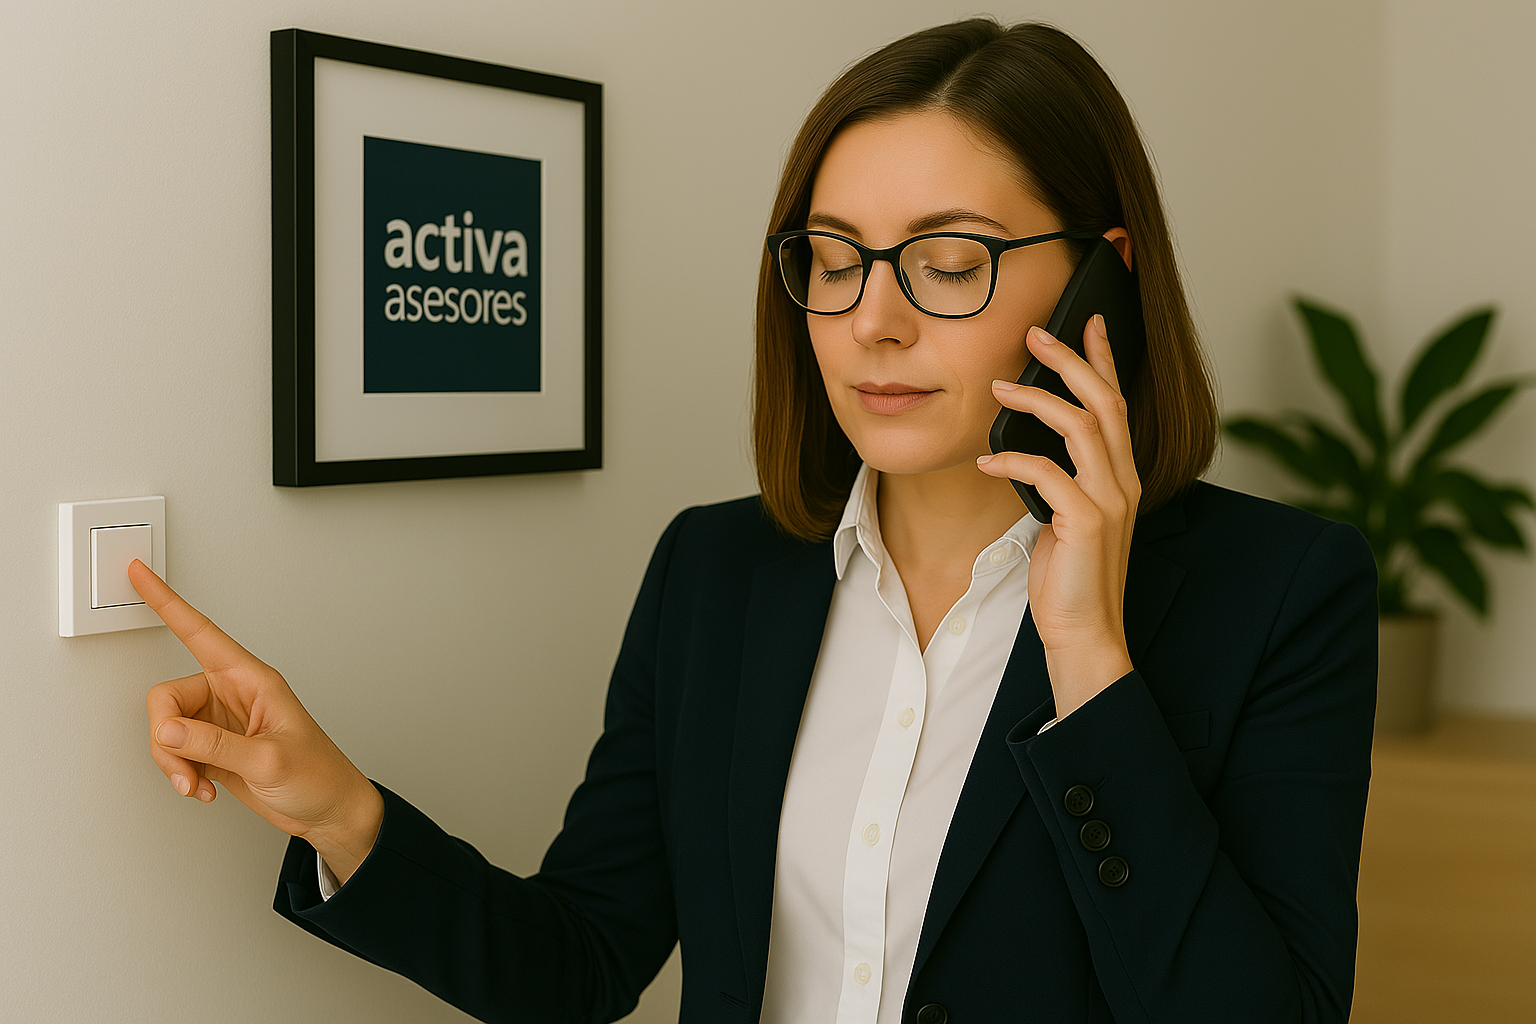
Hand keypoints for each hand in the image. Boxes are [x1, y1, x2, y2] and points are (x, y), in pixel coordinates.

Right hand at [133, 559, 383, 883]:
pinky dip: (182, 773)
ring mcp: (220, 722)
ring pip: (167, 729)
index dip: (167, 602)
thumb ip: (215, 744)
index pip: (199, 632)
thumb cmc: (318, 775)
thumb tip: (168, 730)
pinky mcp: (214, 747)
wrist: (329, 810)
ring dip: (174, 762)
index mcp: (251, 679)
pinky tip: (205, 788)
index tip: (139, 573)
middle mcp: (232, 694)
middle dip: (166, 738)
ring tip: (199, 784)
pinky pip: (176, 752)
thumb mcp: (268, 759)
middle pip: (167, 698)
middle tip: (186, 768)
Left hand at [977, 315, 1140, 716]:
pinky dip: (1013, 461)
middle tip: (1036, 334)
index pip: (1117, 403)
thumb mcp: (1064, 517)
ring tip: (1000, 390)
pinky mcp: (1088, 521)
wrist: (1084, 633)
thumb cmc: (1068, 578)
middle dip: (1071, 360)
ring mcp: (1110, 500)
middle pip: (1104, 401)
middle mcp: (1123, 481)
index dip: (1103, 360)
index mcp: (1120, 476)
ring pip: (1081, 426)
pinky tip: (987, 460)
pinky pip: (1048, 473)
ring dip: (1037, 400)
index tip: (1086, 323)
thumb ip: (1060, 480)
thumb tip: (1026, 446)